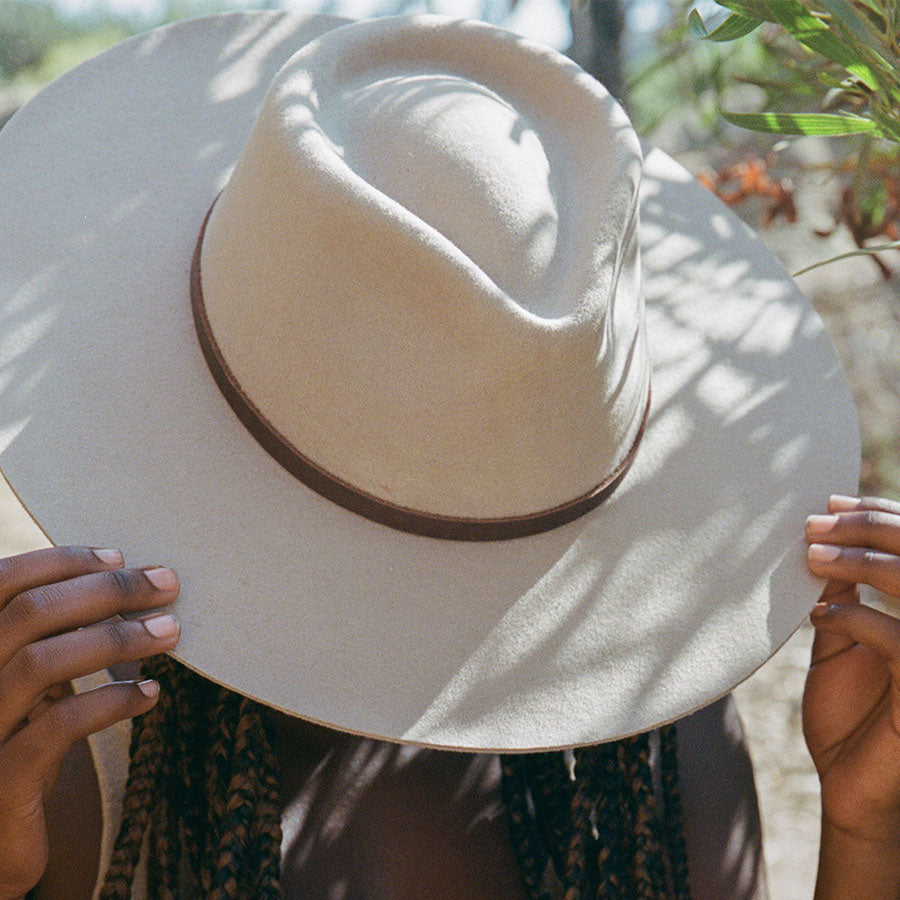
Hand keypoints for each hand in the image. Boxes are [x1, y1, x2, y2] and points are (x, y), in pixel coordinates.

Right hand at [0, 547, 179, 899]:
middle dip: (106, 590)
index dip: (59, 563)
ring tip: (170, 630)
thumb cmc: (21, 746)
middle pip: (29, 614)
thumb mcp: (33, 686)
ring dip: (117, 638)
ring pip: (41, 662)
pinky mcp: (1, 782)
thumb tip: (122, 581)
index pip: (1, 582)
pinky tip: (150, 695)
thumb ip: (54, 638)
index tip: (118, 557)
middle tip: (166, 583)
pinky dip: (111, 702)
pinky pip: (58, 727)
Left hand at [803, 495, 899, 898]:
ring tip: (813, 556)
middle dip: (871, 529)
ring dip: (865, 564)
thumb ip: (844, 596)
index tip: (831, 500)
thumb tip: (828, 541)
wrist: (850, 789)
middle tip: (815, 521)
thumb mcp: (841, 645)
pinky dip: (861, 618)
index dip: (881, 516)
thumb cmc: (847, 716)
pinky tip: (822, 613)